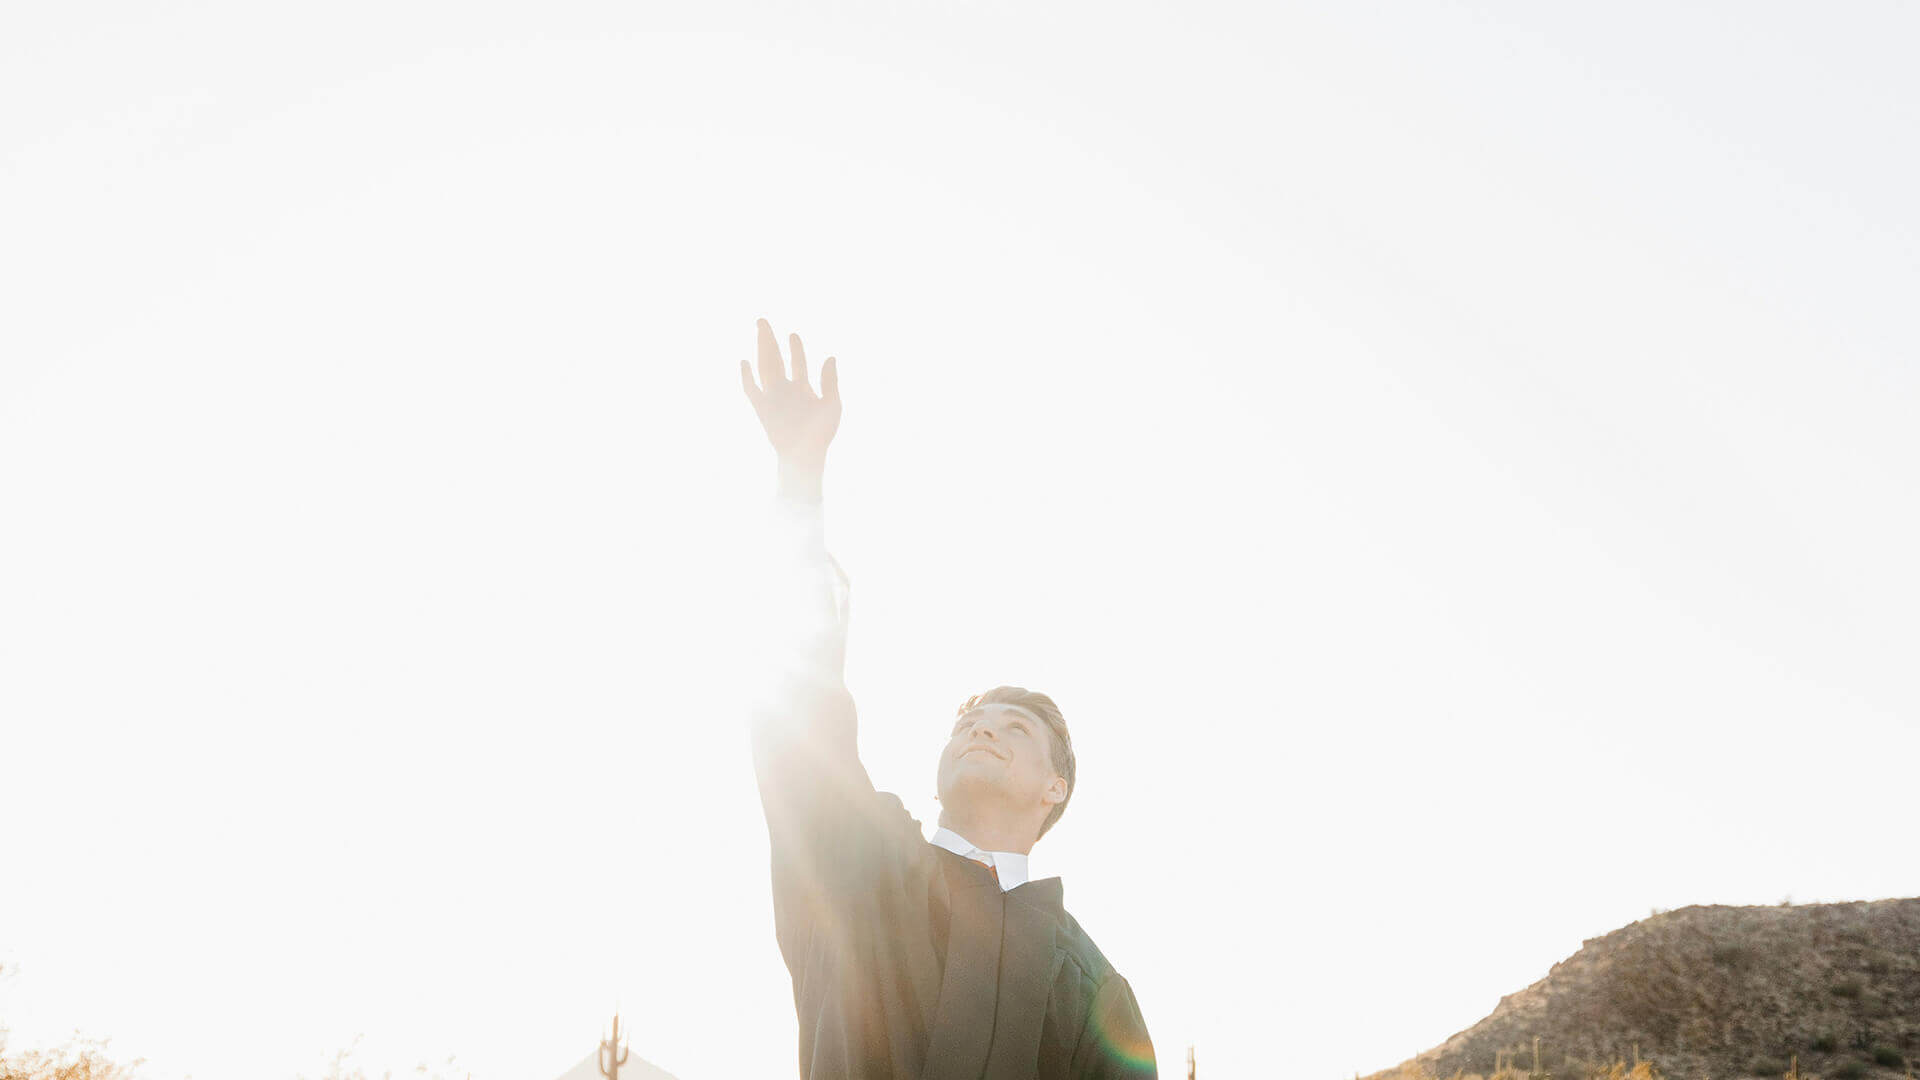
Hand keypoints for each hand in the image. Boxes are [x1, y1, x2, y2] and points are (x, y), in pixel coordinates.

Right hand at [742, 317, 839, 469]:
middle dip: (769, 340)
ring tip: (759, 330)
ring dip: (761, 348)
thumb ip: (830, 381)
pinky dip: (747, 377)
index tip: (793, 335)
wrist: (805, 454)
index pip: (797, 362)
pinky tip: (745, 362)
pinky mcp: (762, 408)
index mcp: (803, 388)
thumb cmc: (821, 433)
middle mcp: (785, 389)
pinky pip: (751, 390)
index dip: (795, 348)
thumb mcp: (832, 404)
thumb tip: (830, 357)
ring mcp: (773, 397)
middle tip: (762, 320)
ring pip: (764, 367)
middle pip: (775, 359)